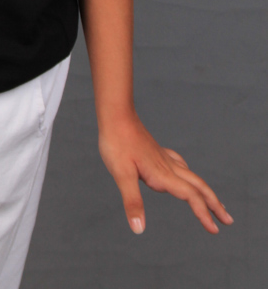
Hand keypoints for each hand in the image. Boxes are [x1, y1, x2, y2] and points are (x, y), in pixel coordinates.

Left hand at [98, 111, 233, 234]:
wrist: (116, 116)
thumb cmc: (117, 143)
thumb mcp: (121, 175)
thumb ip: (132, 201)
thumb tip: (138, 229)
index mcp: (163, 175)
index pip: (191, 196)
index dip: (203, 214)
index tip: (215, 230)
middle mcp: (168, 167)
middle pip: (199, 186)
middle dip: (214, 204)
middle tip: (228, 220)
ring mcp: (164, 158)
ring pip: (192, 176)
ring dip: (205, 190)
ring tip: (213, 201)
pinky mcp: (157, 151)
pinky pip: (180, 164)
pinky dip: (188, 174)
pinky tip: (185, 172)